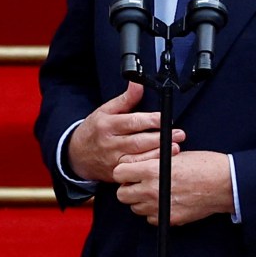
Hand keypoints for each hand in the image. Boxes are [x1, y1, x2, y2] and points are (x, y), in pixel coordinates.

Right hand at [66, 81, 182, 183]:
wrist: (76, 155)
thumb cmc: (95, 130)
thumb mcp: (105, 110)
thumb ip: (125, 99)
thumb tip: (137, 83)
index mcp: (107, 125)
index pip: (132, 122)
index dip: (151, 120)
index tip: (165, 118)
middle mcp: (110, 144)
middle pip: (138, 141)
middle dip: (161, 138)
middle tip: (179, 134)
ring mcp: (113, 160)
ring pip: (138, 159)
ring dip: (158, 154)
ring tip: (175, 148)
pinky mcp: (116, 173)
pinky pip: (135, 171)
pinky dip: (149, 167)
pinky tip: (162, 163)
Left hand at [112, 150, 233, 225]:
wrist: (224, 184)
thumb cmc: (204, 165)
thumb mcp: (174, 155)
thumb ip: (152, 162)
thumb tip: (138, 166)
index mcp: (151, 170)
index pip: (119, 173)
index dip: (124, 171)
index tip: (130, 171)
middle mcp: (152, 190)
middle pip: (122, 194)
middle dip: (128, 188)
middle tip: (139, 184)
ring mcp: (159, 207)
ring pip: (135, 208)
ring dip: (140, 201)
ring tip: (155, 192)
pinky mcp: (169, 219)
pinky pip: (150, 218)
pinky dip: (154, 212)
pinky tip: (165, 202)